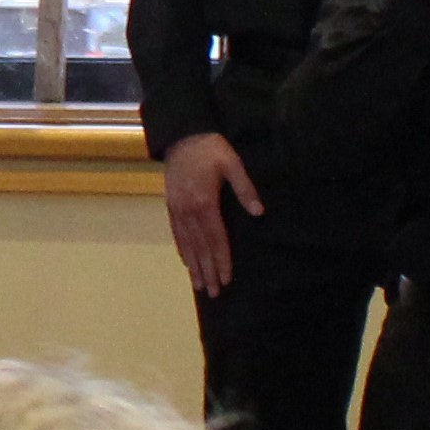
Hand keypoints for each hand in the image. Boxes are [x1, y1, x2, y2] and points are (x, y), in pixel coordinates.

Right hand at [158, 133, 259, 298]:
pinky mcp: (171, 205)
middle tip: (213, 293)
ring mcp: (178, 209)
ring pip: (187, 244)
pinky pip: (177, 233)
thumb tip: (258, 212)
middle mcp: (189, 210)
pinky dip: (182, 249)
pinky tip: (186, 262)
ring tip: (199, 286)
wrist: (182, 136)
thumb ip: (244, 188)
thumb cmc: (211, 148)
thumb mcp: (232, 163)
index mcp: (205, 202)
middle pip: (200, 247)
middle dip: (208, 271)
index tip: (226, 278)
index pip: (215, 238)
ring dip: (194, 266)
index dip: (221, 259)